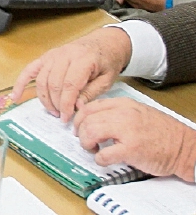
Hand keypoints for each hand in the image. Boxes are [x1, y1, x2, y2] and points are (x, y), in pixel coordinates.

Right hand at [11, 27, 130, 122]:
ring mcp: (52, 55)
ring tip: (53, 111)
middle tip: (62, 116)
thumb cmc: (107, 61)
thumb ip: (91, 93)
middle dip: (56, 103)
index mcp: (82, 59)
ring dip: (44, 98)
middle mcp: (64, 55)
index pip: (69, 84)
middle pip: (53, 83)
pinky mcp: (46, 57)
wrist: (104, 43)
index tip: (67, 117)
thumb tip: (77, 108)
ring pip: (41, 79)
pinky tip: (15, 96)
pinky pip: (30, 70)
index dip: (66, 103)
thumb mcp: (107, 79)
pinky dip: (21, 83)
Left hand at [73, 98, 195, 180]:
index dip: (79, 118)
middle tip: (85, 141)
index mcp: (124, 104)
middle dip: (80, 132)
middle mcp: (124, 114)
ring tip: (93, 149)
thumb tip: (92, 117)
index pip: (90, 107)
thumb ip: (117, 112)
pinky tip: (104, 159)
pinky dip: (99, 158)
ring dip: (86, 143)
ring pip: (91, 132)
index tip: (78, 127)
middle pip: (87, 119)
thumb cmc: (163, 132)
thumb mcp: (138, 112)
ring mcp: (127, 132)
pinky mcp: (131, 150)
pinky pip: (104, 154)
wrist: (185, 147)